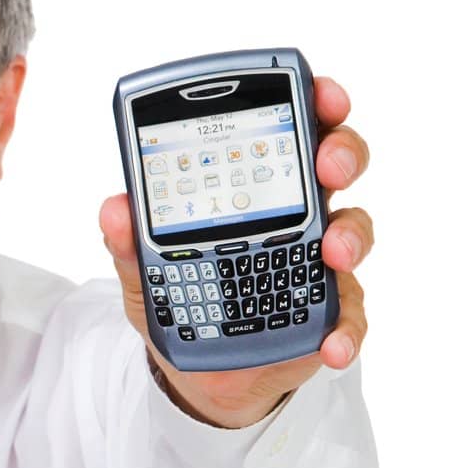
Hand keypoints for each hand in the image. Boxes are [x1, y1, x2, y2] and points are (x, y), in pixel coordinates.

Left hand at [100, 75, 372, 426]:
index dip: (312, 102)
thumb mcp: (146, 273)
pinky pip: (350, 314)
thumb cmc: (183, 304)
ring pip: (354, 229)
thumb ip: (132, 242)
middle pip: (335, 164)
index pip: (289, 128)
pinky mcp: (328, 312)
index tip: (319, 93)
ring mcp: (319, 261)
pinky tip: (332, 344)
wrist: (198, 375)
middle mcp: (297, 213)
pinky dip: (346, 329)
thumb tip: (114, 209)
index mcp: (256, 186)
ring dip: (351, 235)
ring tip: (332, 254)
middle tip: (328, 165)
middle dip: (341, 152)